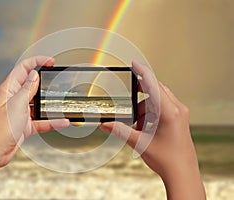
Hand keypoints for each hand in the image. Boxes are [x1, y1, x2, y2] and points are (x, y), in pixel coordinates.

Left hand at [0, 56, 69, 167]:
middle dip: (45, 82)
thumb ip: (27, 88)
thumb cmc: (1, 127)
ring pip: (38, 103)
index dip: (37, 61)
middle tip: (57, 80)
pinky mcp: (26, 124)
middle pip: (32, 84)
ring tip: (60, 101)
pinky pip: (41, 120)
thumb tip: (34, 75)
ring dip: (49, 103)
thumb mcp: (17, 103)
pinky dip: (52, 121)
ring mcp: (21, 111)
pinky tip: (62, 121)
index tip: (50, 62)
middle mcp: (15, 98)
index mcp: (9, 89)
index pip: (24, 68)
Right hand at [100, 61, 205, 198]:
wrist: (182, 173)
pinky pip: (163, 107)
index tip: (134, 63)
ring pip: (158, 100)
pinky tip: (146, 127)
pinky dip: (151, 113)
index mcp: (169, 112)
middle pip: (155, 91)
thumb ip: (120, 130)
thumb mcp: (139, 142)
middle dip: (140, 97)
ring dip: (145, 108)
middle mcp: (177, 109)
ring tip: (139, 127)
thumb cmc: (166, 159)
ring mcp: (180, 113)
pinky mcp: (179, 118)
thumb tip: (104, 124)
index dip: (142, 72)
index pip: (153, 85)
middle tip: (130, 105)